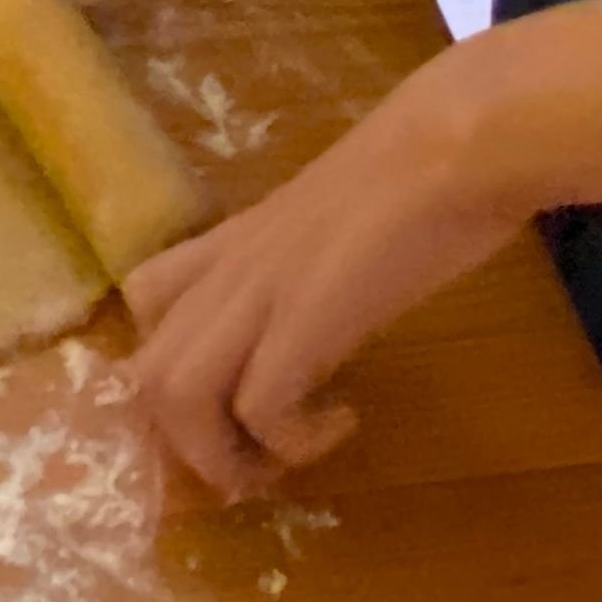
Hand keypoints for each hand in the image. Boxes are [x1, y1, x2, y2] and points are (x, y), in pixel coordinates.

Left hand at [123, 59, 525, 498]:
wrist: (458, 142)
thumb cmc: (425, 167)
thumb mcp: (340, 219)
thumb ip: (311, 256)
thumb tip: (327, 299)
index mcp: (238, 240)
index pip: (146, 297)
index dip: (171, 364)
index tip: (229, 403)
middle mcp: (231, 267)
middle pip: (144, 372)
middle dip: (188, 443)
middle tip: (254, 456)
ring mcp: (263, 291)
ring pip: (175, 394)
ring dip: (222, 454)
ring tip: (284, 459)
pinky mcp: (306, 317)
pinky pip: (260, 407)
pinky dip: (292, 440)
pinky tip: (342, 419)